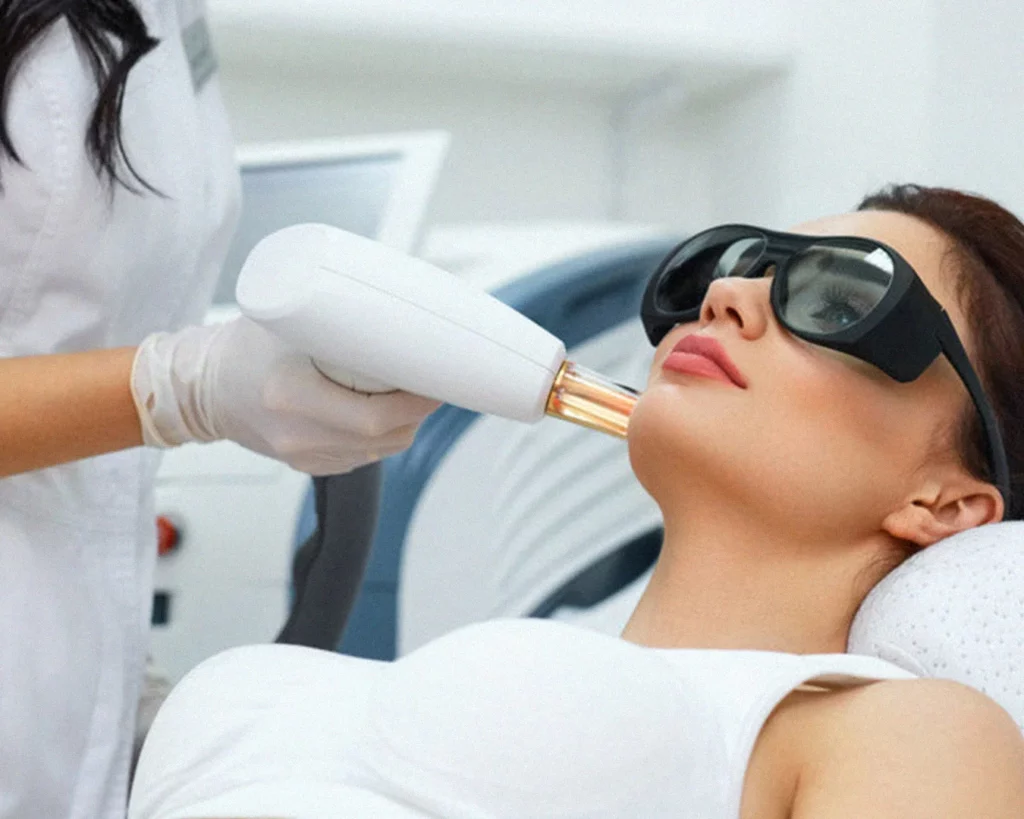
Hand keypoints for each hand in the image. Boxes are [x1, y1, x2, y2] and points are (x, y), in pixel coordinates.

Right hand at [131, 317, 439, 474]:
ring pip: (378, 452)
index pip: (374, 417)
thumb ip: (332, 320)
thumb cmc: (241, 348)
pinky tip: (383, 413)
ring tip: (409, 393)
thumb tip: (389, 308)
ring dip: (403, 425)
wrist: (200, 389)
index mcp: (291, 397)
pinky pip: (361, 458)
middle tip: (431, 382)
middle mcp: (298, 435)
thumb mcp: (282, 322)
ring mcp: (302, 457)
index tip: (435, 381)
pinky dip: (380, 437)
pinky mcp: (306, 465)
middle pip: (384, 438)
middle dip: (417, 412)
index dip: (415, 403)